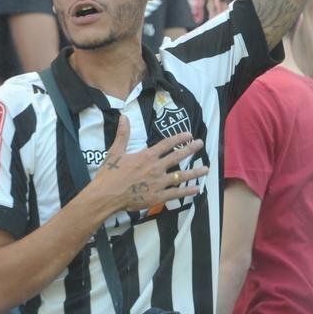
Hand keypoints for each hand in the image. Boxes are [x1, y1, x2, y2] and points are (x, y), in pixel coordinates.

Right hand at [92, 115, 208, 213]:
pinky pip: (176, 194)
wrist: (106, 196)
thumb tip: (124, 116)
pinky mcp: (157, 197)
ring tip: (206, 168)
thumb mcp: (115, 151)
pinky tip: (197, 189)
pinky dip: (187, 191)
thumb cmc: (110, 174)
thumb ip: (123, 134)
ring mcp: (158, 183)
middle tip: (201, 144)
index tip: (189, 134)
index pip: (166, 144)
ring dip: (195, 172)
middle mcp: (156, 168)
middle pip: (177, 156)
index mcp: (146, 156)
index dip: (178, 138)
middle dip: (190, 149)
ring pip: (181, 176)